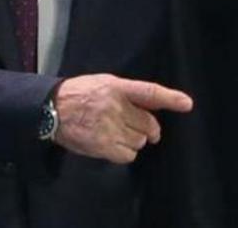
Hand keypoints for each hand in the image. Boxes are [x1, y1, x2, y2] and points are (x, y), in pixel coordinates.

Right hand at [52, 74, 192, 163]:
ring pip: (139, 141)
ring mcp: (108, 127)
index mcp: (117, 87)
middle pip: (148, 124)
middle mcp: (115, 107)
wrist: (51, 109)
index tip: (186, 104)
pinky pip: (127, 154)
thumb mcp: (104, 83)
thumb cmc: (79, 93)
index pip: (149, 92)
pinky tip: (114, 144)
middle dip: (149, 128)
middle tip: (141, 127)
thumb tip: (151, 106)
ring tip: (119, 132)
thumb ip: (127, 93)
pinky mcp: (101, 146)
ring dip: (135, 139)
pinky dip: (125, 152)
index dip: (170, 98)